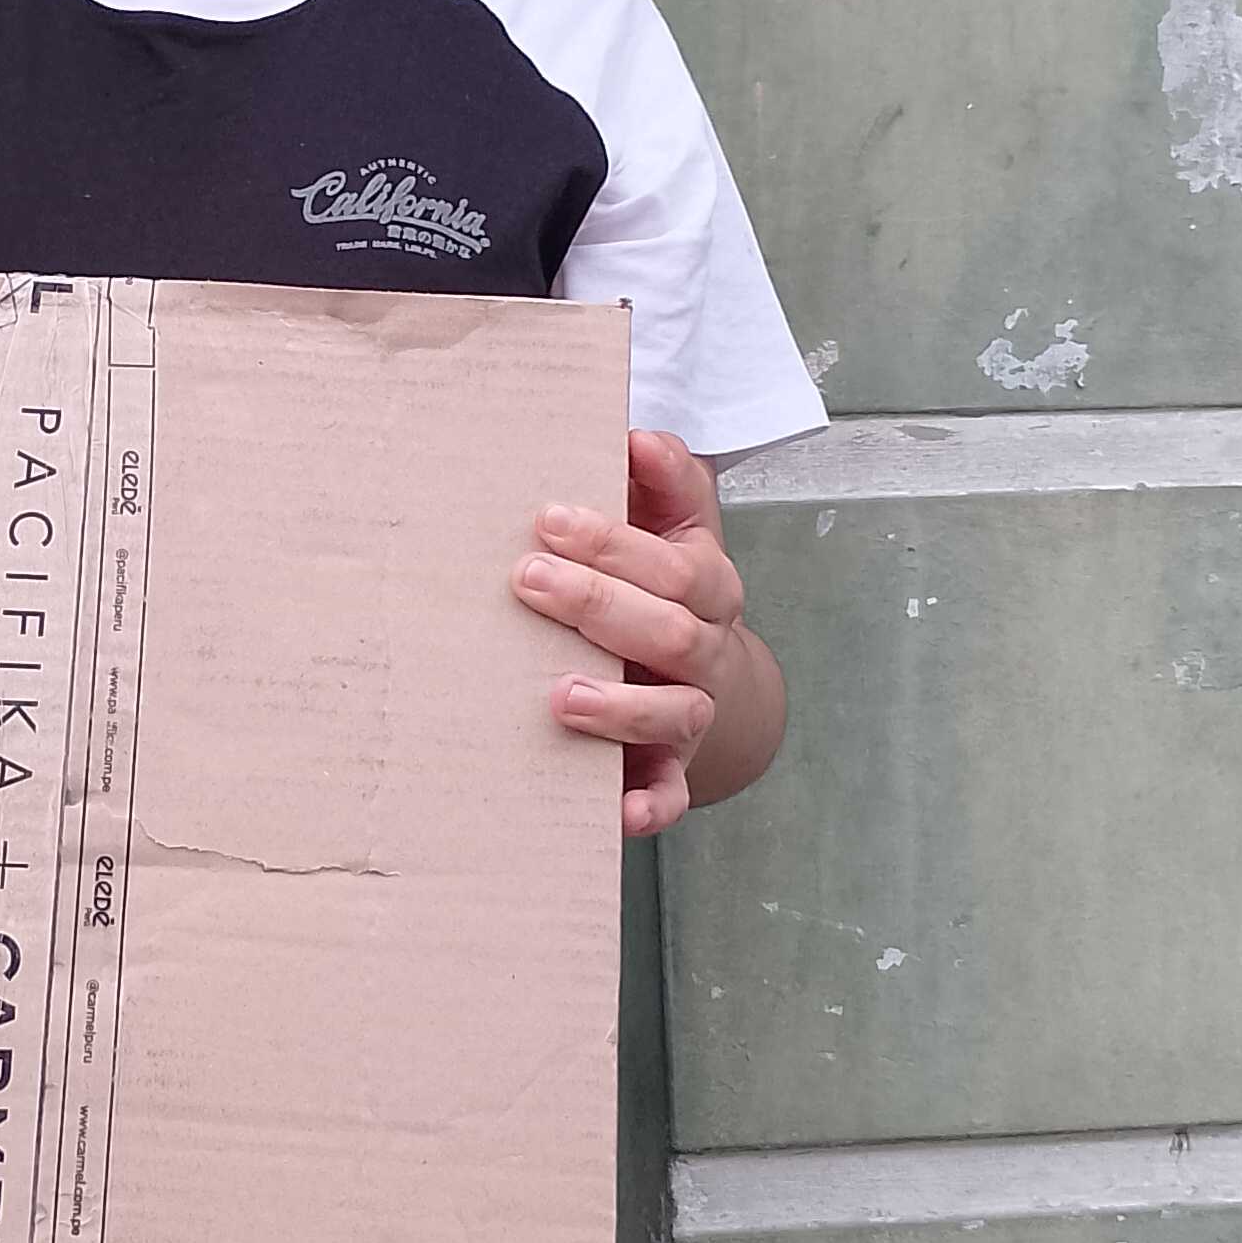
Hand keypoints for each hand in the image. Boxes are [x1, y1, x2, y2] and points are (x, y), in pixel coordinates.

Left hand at [513, 430, 772, 840]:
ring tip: (560, 697)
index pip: (671, 562)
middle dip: (598, 603)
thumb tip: (637, 434)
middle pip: (668, 629)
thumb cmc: (670, 589)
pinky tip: (616, 809)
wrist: (712, 681)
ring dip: (621, 706)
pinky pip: (669, 792)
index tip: (549, 520)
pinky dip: (648, 803)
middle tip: (529, 580)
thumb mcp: (677, 527)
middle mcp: (705, 649)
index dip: (613, 542)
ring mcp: (691, 711)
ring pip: (674, 711)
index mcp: (705, 584)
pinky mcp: (672, 767)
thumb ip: (663, 482)